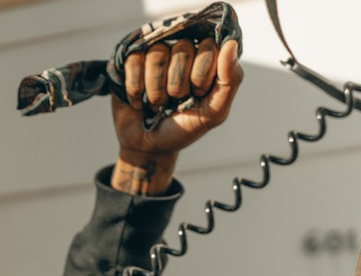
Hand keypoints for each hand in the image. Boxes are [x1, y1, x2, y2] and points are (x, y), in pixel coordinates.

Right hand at [111, 37, 242, 193]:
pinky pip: (134, 61)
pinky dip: (136, 88)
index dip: (201, 74)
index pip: (208, 46)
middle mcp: (181, 50)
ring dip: (156, 90)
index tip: (197, 94)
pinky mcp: (130, 60)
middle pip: (182, 48)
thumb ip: (230, 80)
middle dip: (177, 85)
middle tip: (174, 101)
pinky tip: (139, 101)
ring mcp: (155, 53)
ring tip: (156, 103)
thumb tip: (231, 43)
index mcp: (205, 58)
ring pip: (157, 54)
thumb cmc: (182, 129)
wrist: (148, 147)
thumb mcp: (213, 112)